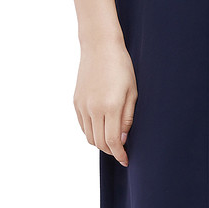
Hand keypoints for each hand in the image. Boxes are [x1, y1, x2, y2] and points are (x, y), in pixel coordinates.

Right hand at [73, 39, 137, 166]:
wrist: (100, 47)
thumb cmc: (122, 66)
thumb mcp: (132, 92)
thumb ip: (127, 117)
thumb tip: (121, 139)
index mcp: (110, 106)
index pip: (112, 141)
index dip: (119, 154)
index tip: (126, 160)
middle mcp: (93, 108)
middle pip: (99, 143)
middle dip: (111, 151)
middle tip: (121, 151)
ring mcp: (82, 105)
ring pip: (89, 136)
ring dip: (100, 143)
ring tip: (112, 140)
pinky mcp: (76, 101)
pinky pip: (82, 125)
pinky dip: (91, 132)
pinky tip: (101, 128)